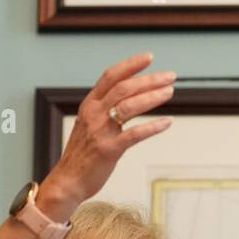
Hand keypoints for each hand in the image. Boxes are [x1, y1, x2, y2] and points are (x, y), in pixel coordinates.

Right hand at [38, 52, 175, 217]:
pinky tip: (167, 122)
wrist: (68, 181)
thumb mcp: (88, 125)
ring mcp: (101, 132)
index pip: (110, 77)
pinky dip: (152, 127)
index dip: (130, 65)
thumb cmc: (82, 154)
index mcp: (89, 105)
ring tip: (170, 92)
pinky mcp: (109, 150)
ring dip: (152, 97)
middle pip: (124, 88)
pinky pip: (134, 134)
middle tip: (171, 76)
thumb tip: (125, 99)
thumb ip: (103, 111)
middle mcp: (94, 114)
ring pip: (130, 106)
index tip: (149, 57)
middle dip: (149, 79)